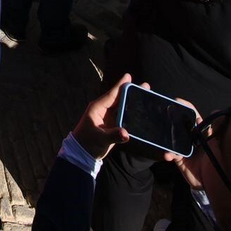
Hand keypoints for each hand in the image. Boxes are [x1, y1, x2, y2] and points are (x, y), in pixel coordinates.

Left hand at [72, 75, 193, 161]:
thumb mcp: (99, 139)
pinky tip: (142, 111)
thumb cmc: (87, 143)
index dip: (121, 86)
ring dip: (133, 101)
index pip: (111, 94)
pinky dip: (132, 113)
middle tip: (145, 86)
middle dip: (132, 92)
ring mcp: (108, 117)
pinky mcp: (113, 125)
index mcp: (98, 108)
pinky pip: (124, 116)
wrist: (83, 154)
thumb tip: (126, 134)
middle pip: (120, 98)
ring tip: (146, 95)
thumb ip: (113, 136)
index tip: (129, 76)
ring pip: (123, 106)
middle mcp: (104, 110)